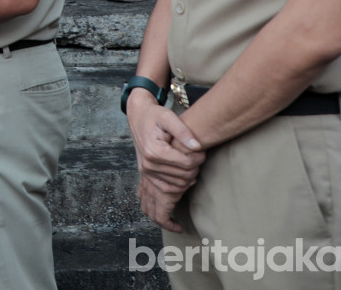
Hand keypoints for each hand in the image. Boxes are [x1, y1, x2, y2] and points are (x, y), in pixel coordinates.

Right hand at [126, 91, 204, 231]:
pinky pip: (151, 204)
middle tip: (199, 161)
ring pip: (170, 194)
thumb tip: (197, 147)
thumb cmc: (155, 116)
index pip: (185, 165)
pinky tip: (175, 225)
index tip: (202, 152)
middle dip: (194, 172)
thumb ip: (182, 131)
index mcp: (154, 152)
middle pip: (181, 181)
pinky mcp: (146, 178)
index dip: (198, 159)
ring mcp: (146, 175)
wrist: (139, 116)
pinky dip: (163, 216)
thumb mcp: (168, 117)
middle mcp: (148, 167)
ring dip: (185, 188)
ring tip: (193, 178)